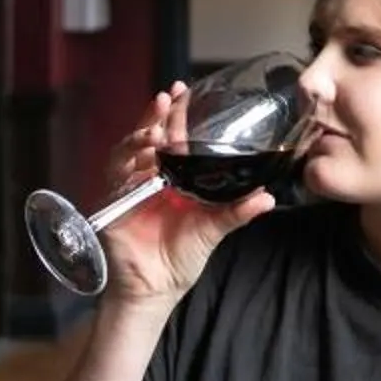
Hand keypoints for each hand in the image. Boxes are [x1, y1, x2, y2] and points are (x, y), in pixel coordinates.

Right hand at [92, 82, 273, 306]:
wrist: (156, 288)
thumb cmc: (181, 258)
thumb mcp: (214, 230)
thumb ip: (238, 211)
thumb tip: (268, 197)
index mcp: (173, 177)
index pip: (172, 138)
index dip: (176, 115)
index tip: (183, 92)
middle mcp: (149, 177)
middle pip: (148, 137)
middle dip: (155, 116)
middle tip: (166, 98)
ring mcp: (128, 188)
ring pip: (128, 152)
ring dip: (140, 138)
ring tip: (155, 131)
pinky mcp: (112, 203)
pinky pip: (115, 177)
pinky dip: (126, 165)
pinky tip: (140, 157)